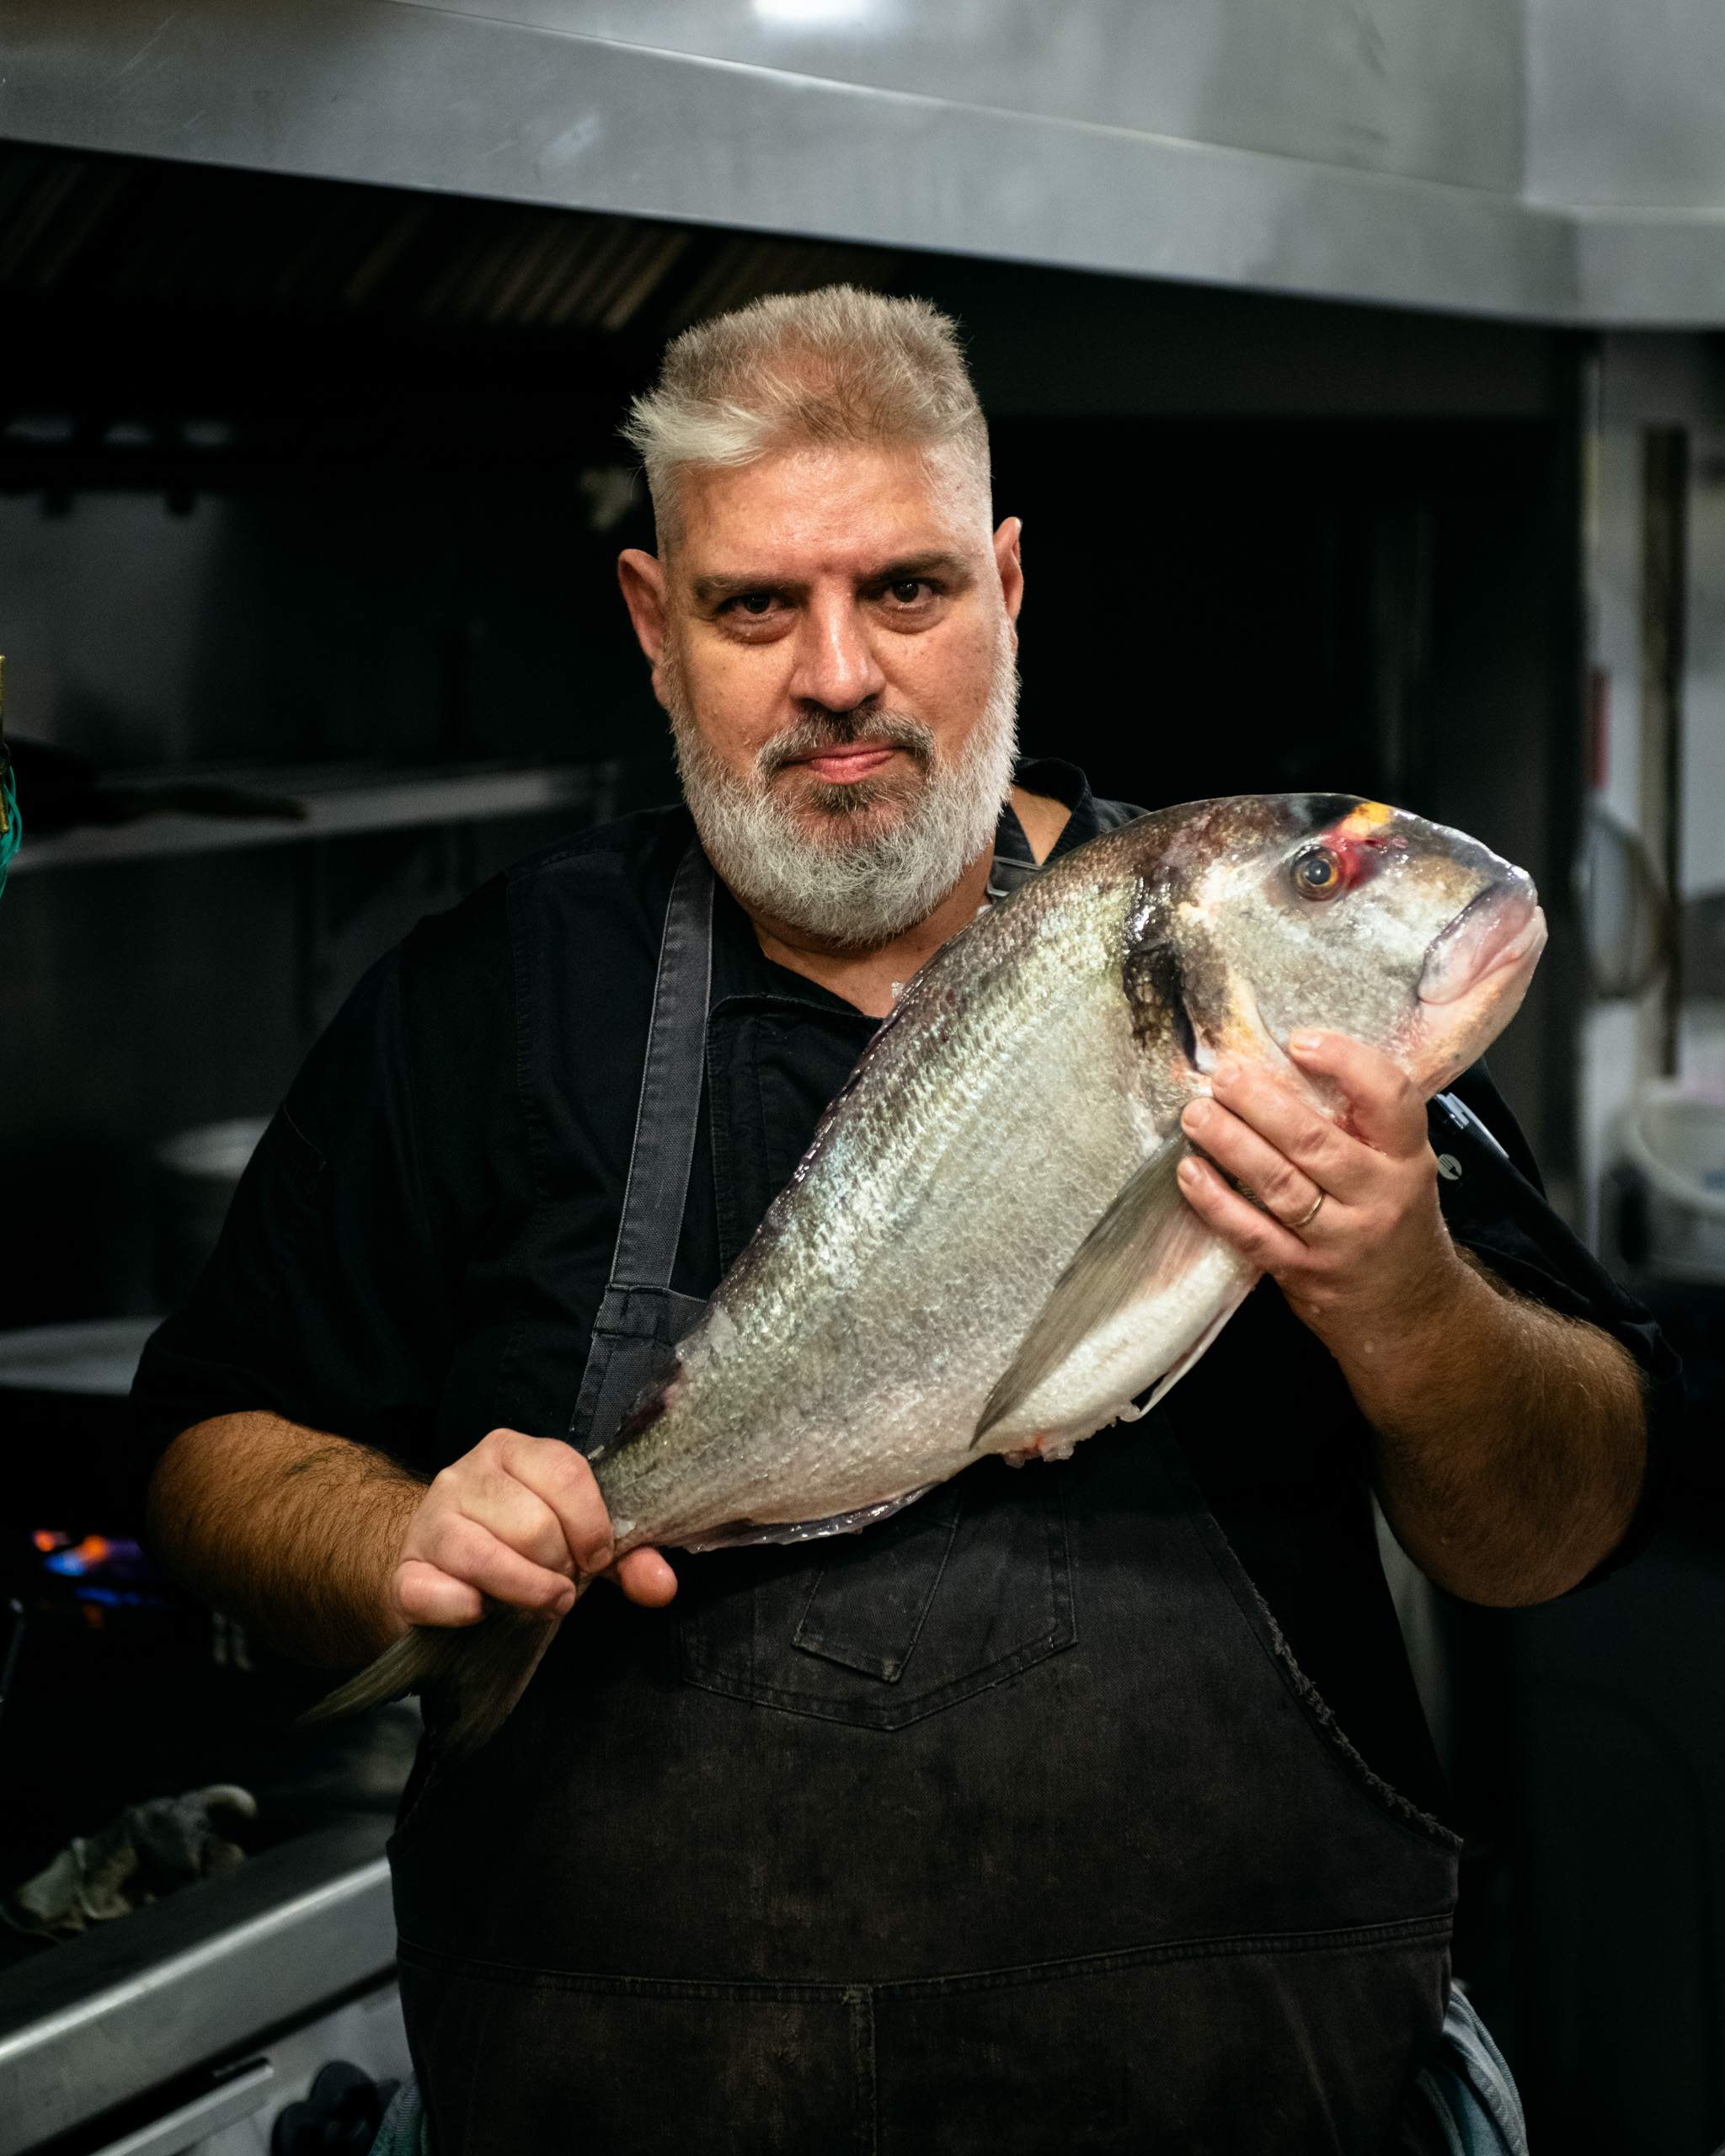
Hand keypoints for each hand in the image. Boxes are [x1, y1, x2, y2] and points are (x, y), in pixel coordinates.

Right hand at [391, 1427, 676, 1629]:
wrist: (435, 1565)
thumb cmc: (516, 1545)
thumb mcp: (576, 1541)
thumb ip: (625, 1558)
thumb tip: (662, 1586)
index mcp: (512, 1450)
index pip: (566, 1474)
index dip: (592, 1527)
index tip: (596, 1560)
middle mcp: (465, 1475)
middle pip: (534, 1525)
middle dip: (559, 1568)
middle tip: (561, 1583)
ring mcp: (429, 1521)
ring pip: (487, 1558)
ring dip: (525, 1593)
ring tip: (540, 1602)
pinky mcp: (404, 1572)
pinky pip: (437, 1594)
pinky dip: (468, 1611)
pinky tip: (481, 1611)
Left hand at [1175, 1032, 1469, 1356]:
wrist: (1412, 1314)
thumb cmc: (1395, 1223)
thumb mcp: (1400, 1169)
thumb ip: (1361, 1127)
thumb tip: (1283, 1067)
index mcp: (1408, 1159)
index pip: (1391, 1097)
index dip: (1346, 1062)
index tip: (1299, 1041)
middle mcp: (1380, 1197)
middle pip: (1316, 1141)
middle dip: (1261, 1103)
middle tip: (1223, 1076)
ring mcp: (1342, 1240)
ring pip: (1280, 1185)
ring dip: (1231, 1144)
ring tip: (1196, 1115)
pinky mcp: (1305, 1274)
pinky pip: (1253, 1234)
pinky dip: (1217, 1202)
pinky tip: (1191, 1174)